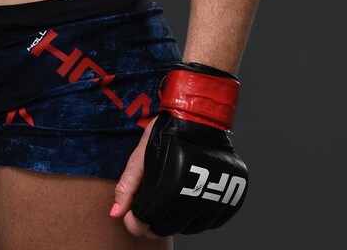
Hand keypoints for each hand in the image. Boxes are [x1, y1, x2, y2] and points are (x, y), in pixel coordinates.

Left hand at [110, 63, 247, 237]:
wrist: (199, 117)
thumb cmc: (166, 133)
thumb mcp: (140, 156)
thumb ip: (127, 187)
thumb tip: (114, 214)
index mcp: (170, 185)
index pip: (146, 222)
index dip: (135, 222)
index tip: (133, 215)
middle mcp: (195, 195)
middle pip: (165, 229)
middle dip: (152, 223)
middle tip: (148, 208)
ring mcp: (217, 199)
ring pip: (187, 228)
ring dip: (174, 220)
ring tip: (168, 200)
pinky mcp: (231, 199)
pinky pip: (209, 223)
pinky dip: (196, 217)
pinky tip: (187, 200)